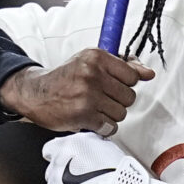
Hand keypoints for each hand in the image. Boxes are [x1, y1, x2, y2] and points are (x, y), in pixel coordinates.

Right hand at [0, 49, 153, 135]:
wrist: (34, 93)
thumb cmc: (65, 77)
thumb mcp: (91, 62)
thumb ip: (122, 65)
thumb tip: (148, 73)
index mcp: (96, 57)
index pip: (132, 75)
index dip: (126, 84)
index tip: (115, 85)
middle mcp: (92, 74)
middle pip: (129, 96)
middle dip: (118, 101)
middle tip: (102, 99)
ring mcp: (87, 95)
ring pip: (121, 113)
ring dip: (111, 115)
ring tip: (95, 109)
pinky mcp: (82, 115)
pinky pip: (110, 126)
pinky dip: (104, 127)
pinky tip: (92, 119)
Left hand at [43, 133, 169, 183]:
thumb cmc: (121, 172)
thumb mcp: (106, 147)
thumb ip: (90, 146)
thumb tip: (88, 149)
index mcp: (69, 145)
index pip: (50, 149)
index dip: (60, 157)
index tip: (68, 163)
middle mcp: (58, 162)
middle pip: (53, 171)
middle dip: (63, 177)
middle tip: (81, 183)